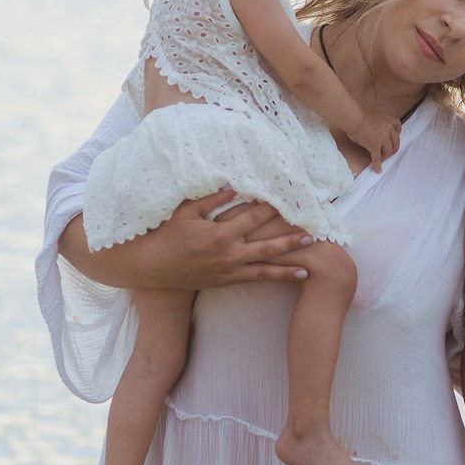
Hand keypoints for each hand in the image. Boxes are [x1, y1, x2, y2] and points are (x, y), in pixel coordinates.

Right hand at [63, 187, 312, 289]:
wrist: (149, 268)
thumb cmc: (164, 234)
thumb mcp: (183, 211)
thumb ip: (209, 198)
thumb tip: (232, 184)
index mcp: (218, 234)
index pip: (253, 216)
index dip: (274, 206)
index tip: (292, 197)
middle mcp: (227, 254)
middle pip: (267, 243)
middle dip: (291, 236)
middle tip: (315, 230)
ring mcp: (228, 270)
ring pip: (266, 265)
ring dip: (291, 260)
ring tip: (314, 257)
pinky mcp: (226, 280)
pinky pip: (256, 278)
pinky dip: (278, 276)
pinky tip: (297, 275)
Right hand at [352, 112, 401, 170]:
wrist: (354, 118)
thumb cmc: (359, 115)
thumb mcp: (374, 115)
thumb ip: (379, 123)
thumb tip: (375, 130)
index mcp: (388, 120)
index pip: (398, 128)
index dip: (397, 135)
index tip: (393, 139)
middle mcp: (388, 129)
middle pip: (395, 142)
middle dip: (392, 149)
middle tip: (387, 153)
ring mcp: (382, 138)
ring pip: (388, 151)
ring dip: (385, 156)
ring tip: (380, 159)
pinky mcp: (374, 146)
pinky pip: (377, 158)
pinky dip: (378, 165)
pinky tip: (377, 170)